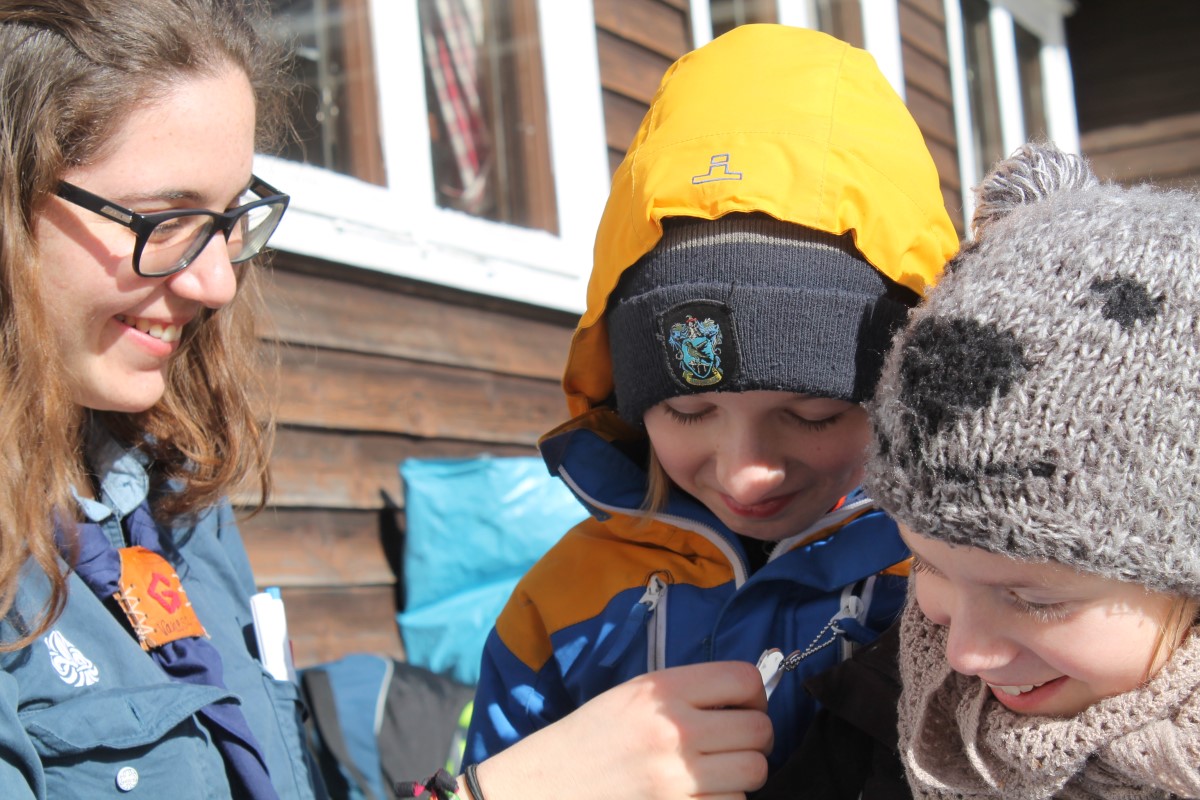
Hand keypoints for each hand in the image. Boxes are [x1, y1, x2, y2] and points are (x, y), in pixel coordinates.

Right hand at [472, 660, 771, 799]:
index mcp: (663, 690)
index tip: (745, 707)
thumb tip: (746, 695)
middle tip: (734, 744)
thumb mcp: (632, 695)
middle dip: (754, 738)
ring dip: (745, 774)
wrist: (547, 786)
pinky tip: (699, 795)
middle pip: (760, 729)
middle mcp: (675, 729)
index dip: (755, 694)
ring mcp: (678, 777)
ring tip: (720, 772)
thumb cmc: (591, 738)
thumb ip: (685, 691)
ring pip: (755, 771)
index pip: (744, 679)